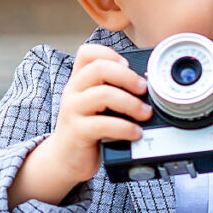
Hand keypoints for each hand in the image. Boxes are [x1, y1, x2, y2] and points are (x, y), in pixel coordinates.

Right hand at [8, 44, 151, 207]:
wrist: (64, 159)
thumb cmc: (86, 130)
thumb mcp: (97, 105)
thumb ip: (113, 91)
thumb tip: (148, 85)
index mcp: (79, 81)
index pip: (87, 52)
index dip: (110, 53)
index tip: (128, 64)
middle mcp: (74, 91)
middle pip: (99, 68)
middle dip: (127, 76)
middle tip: (144, 88)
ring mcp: (73, 111)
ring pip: (102, 94)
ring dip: (130, 103)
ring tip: (145, 113)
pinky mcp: (77, 132)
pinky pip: (103, 124)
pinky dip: (124, 127)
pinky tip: (135, 132)